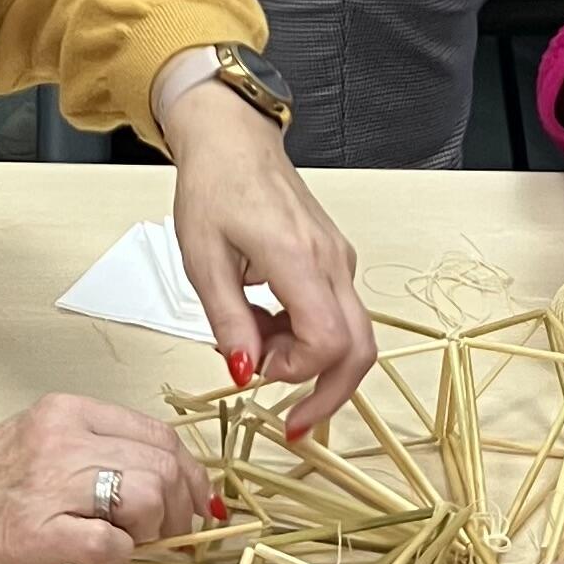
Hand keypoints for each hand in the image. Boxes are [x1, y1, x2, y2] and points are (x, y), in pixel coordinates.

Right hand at [0, 394, 210, 563]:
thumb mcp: (40, 445)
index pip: (159, 433)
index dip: (189, 472)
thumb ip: (99, 450)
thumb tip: (166, 478)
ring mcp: (49, 486)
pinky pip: (110, 544)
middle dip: (181, 505)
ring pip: (147, 497)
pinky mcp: (37, 535)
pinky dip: (120, 555)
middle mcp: (61, 439)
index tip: (195, 498)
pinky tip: (104, 555)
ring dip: (153, 530)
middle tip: (173, 531)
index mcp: (66, 412)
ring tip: (132, 542)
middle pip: (163, 465)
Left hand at [158, 82, 374, 438]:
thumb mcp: (203, 260)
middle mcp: (332, 262)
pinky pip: (336, 313)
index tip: (255, 373)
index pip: (328, 341)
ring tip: (256, 348)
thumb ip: (228, 322)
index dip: (297, 373)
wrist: (233, 140)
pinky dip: (306, 336)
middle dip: (328, 394)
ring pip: (351, 334)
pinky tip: (265, 323)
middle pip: (360, 349)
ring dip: (308, 360)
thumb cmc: (213, 189)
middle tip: (291, 423)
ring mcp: (339, 260)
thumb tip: (244, 375)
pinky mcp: (335, 261)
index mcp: (298, 259)